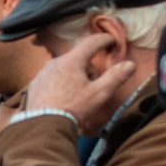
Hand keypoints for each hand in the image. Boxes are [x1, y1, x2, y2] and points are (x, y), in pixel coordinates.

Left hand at [22, 32, 149, 134]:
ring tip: (76, 97)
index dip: (105, 39)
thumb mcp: (99, 93)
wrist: (43, 125)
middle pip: (78, 58)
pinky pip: (52, 78)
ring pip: (64, 68)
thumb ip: (115, 77)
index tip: (113, 41)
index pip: (92, 42)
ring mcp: (42, 73)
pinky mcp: (35, 84)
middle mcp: (55, 61)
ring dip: (74, 76)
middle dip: (89, 69)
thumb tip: (131, 64)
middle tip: (93, 87)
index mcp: (72, 60)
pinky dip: (60, 84)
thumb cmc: (73, 108)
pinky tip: (62, 99)